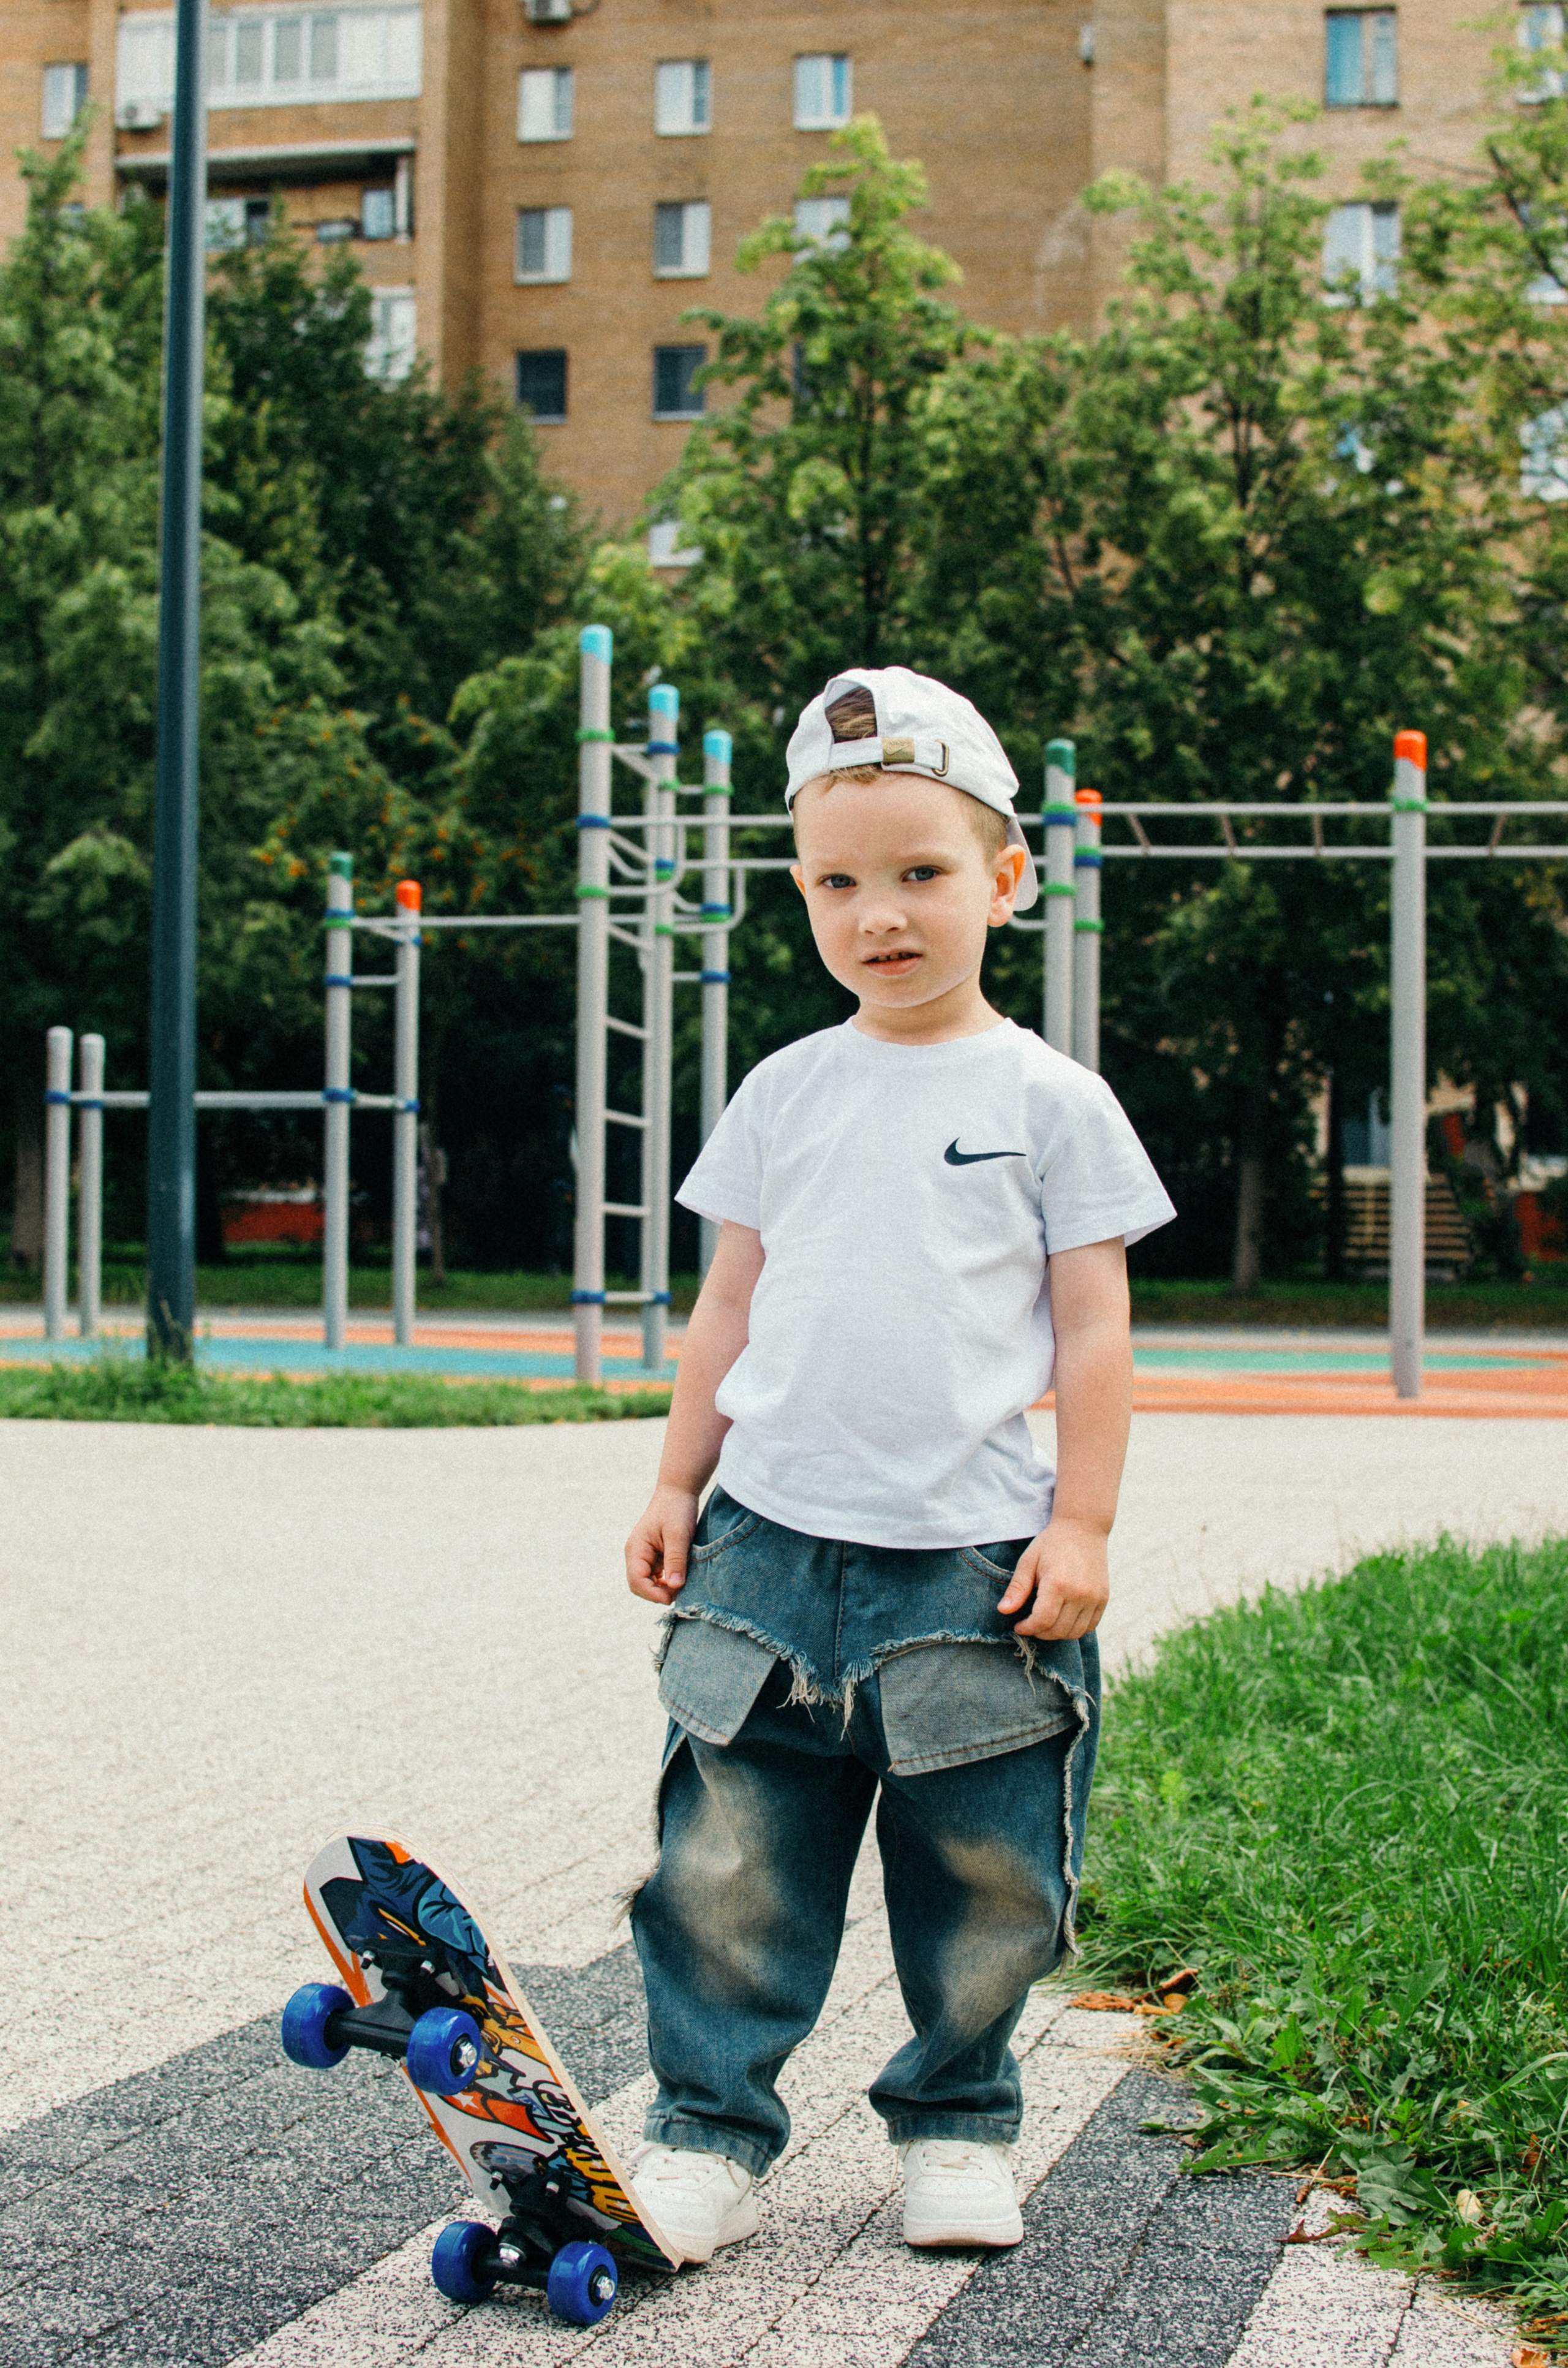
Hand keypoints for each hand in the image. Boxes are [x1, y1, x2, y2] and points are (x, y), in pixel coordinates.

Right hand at [626, 1484, 699, 1605]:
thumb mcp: (678, 1535)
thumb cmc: (677, 1509)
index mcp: (636, 1549)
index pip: (636, 1581)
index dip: (652, 1594)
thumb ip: (675, 1560)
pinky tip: (681, 1579)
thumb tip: (674, 1587)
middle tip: (680, 1593)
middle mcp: (636, 1555)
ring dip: (663, 1589)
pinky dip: (667, 1581)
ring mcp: (644, 1556)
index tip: (673, 1596)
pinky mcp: (654, 1556)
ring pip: (648, 1583)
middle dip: (657, 1593)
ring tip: (682, 1585)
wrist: (678, 1492)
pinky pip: (657, 1576)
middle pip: (639, 1586)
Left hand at [996, 1517, 1108, 1640]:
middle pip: (1058, 1630)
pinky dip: (1075, 1629)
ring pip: (1075, 1632)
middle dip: (1040, 1632)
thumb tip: (1003, 1611)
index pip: (1042, 1621)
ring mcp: (1094, 1597)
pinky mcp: (1103, 1598)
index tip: (1019, 1626)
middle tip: (1030, 1625)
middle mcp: (1080, 1594)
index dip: (1028, 1628)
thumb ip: (1017, 1588)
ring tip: (1046, 1623)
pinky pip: (1090, 1626)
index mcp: (1058, 1584)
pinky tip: (1063, 1619)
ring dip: (1057, 1634)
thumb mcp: (1028, 1561)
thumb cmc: (1052, 1543)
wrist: (1083, 1528)